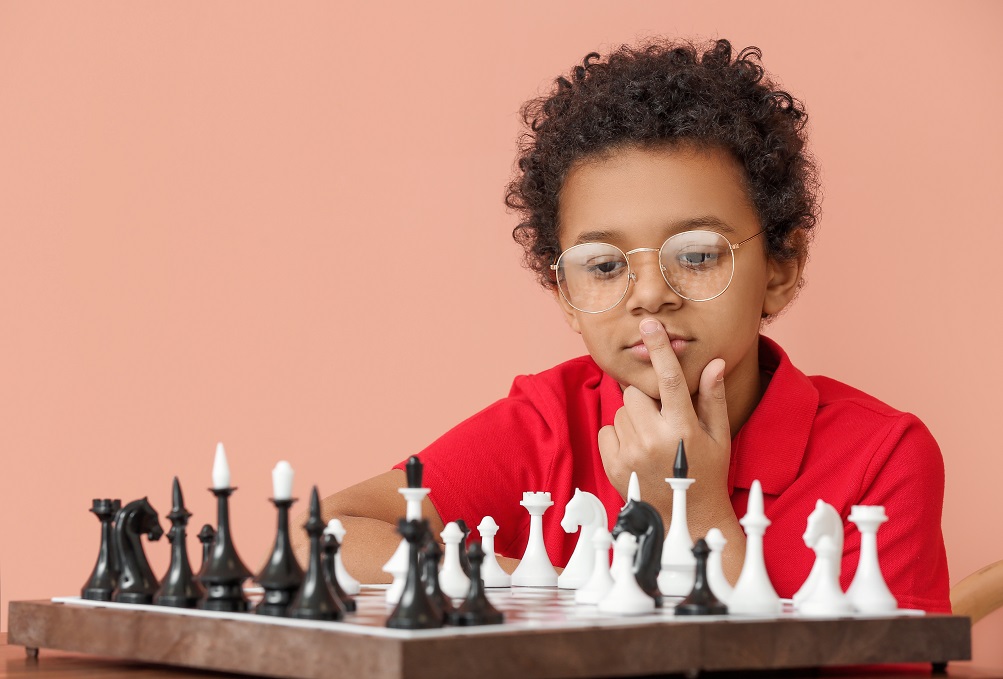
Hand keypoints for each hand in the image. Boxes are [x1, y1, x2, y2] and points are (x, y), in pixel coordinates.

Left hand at [598, 318, 732, 520]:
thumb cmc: (706, 471)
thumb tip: (714, 362)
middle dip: (646, 400)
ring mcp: (631, 454)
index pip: (670, 379)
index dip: (659, 348)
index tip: (649, 325)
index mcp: (683, 429)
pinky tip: (638, 451)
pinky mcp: (613, 465)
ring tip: (653, 441)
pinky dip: (619, 435)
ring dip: (634, 419)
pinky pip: (607, 430)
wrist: (685, 516)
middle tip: (662, 421)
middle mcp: (655, 440)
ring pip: (621, 411)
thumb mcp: (718, 435)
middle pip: (635, 393)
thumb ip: (712, 397)